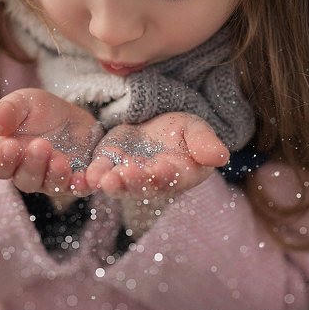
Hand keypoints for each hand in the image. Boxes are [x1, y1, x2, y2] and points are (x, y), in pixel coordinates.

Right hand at [0, 88, 103, 198]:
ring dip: (55, 175)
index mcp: (8, 156)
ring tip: (60, 160)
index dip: (3, 159)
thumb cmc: (37, 110)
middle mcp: (27, 173)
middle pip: (25, 180)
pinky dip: (80, 186)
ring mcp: (51, 180)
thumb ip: (7, 111)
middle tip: (41, 145)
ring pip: (50, 186)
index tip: (10, 145)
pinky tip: (83, 179)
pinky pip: (77, 189)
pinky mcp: (75, 181)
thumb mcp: (22, 102)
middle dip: (33, 164)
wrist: (71, 115)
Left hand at [85, 112, 227, 200]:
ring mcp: (128, 176)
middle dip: (132, 181)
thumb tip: (221, 157)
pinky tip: (87, 175)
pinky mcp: (108, 165)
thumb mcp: (196, 130)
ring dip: (111, 183)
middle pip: (142, 185)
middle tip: (122, 176)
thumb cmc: (182, 131)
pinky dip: (92, 176)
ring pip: (119, 184)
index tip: (160, 168)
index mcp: (178, 174)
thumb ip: (205, 143)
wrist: (156, 124)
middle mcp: (152, 181)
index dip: (165, 174)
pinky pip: (99, 174)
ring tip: (102, 178)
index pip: (172, 178)